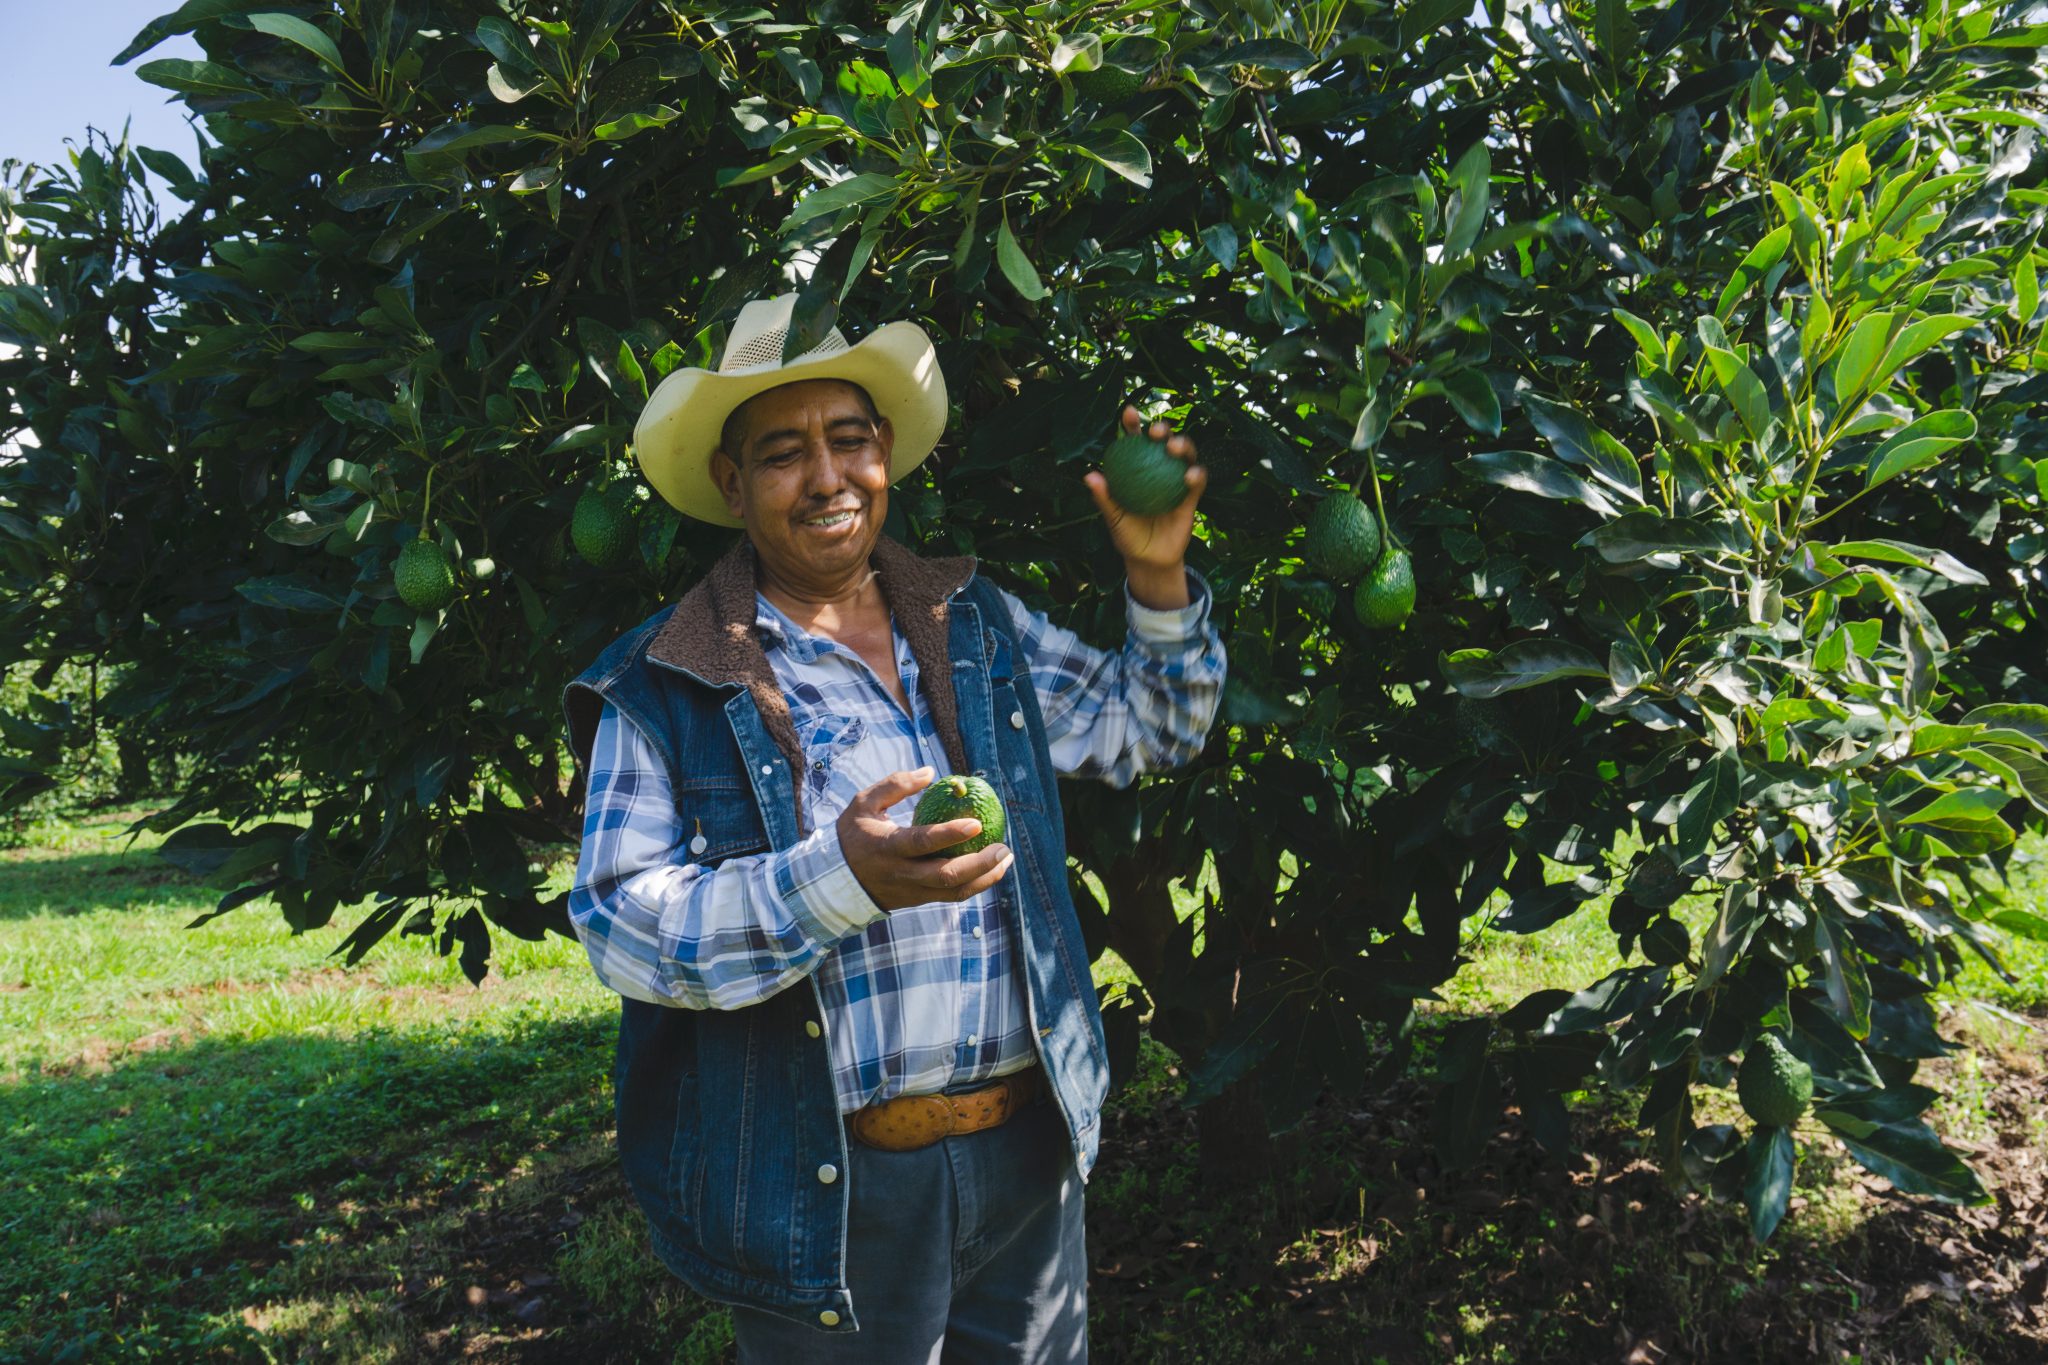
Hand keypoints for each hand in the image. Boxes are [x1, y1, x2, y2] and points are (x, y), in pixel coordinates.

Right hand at [837, 767, 1014, 912]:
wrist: (834, 881)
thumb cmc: (852, 835)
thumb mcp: (864, 803)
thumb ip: (896, 785)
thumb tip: (930, 772)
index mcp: (887, 847)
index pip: (922, 842)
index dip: (950, 834)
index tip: (976, 822)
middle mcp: (902, 873)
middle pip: (947, 876)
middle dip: (980, 864)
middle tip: (1003, 846)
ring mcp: (912, 891)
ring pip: (954, 892)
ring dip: (985, 877)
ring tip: (1006, 858)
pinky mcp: (918, 900)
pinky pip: (952, 896)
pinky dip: (976, 884)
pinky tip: (992, 869)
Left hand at [1084, 406, 1206, 607]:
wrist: (1150, 560)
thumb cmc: (1127, 537)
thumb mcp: (1114, 518)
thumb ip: (1104, 498)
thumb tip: (1090, 475)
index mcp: (1137, 469)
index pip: (1134, 441)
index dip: (1133, 424)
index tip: (1128, 412)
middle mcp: (1158, 469)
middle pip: (1163, 441)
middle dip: (1162, 428)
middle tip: (1155, 432)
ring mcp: (1177, 480)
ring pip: (1185, 454)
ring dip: (1183, 444)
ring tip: (1174, 448)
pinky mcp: (1192, 496)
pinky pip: (1198, 480)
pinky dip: (1196, 474)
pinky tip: (1189, 475)